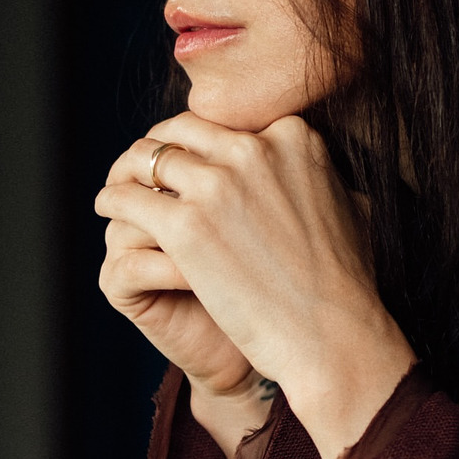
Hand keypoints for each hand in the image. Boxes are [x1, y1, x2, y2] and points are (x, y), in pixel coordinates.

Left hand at [95, 112, 416, 458]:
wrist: (331, 334)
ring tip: (120, 185)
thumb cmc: (344, 282)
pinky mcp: (184, 224)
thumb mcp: (348, 204)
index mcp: (293, 136)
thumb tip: (302, 161)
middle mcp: (254, 149)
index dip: (207, 145)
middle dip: (163, 147)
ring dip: (128, 169)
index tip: (195, 164)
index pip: (230, 125)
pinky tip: (110, 209)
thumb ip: (315, 175)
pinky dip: (113, 199)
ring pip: (148, 157)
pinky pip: (128, 197)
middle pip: (184, 130)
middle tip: (147, 168)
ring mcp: (217, 185)